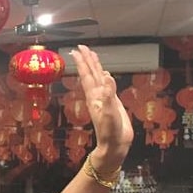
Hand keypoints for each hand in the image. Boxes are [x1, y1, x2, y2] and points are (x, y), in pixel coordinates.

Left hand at [71, 45, 132, 166]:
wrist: (115, 145)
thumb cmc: (110, 132)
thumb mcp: (109, 113)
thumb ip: (108, 96)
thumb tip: (107, 77)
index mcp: (95, 96)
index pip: (87, 75)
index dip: (83, 62)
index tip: (77, 50)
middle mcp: (97, 96)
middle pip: (91, 74)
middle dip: (87, 60)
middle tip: (82, 47)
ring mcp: (104, 99)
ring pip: (99, 78)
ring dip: (95, 67)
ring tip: (92, 56)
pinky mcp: (112, 103)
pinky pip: (107, 86)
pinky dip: (106, 78)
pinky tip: (105, 74)